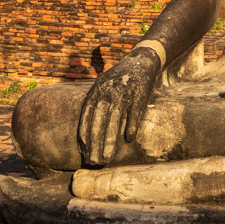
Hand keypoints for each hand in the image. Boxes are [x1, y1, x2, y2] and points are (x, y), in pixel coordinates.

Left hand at [78, 47, 161, 166]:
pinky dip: (131, 126)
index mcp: (95, 92)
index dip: (84, 136)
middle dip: (94, 144)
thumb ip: (94, 105)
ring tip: (106, 159)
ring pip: (113, 121)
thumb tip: (86, 130)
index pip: (86, 118)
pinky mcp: (139, 94)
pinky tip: (129, 139)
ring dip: (109, 142)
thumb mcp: (102, 87)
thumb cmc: (118, 80)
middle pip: (98, 122)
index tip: (83, 153)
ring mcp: (123, 93)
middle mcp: (107, 93)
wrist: (140, 61)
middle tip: (93, 162)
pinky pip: (133, 113)